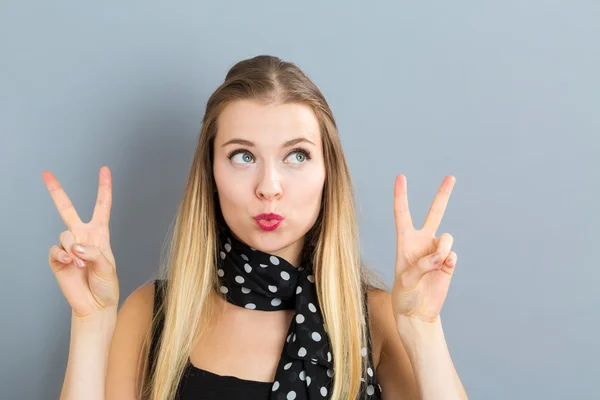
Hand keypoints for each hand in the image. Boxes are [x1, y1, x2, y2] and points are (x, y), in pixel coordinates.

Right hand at [43, 166, 118, 317]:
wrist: (95, 305)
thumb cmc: (106, 285)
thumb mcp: (108, 267)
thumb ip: (93, 253)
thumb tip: (75, 247)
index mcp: (100, 233)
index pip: (102, 206)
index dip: (103, 187)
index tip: (104, 170)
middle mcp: (82, 236)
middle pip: (67, 209)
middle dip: (56, 191)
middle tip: (46, 174)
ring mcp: (68, 247)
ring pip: (64, 235)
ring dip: (74, 250)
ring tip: (82, 266)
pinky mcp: (57, 259)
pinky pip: (55, 250)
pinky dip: (63, 257)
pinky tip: (70, 265)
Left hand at [391, 175, 457, 323]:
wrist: (418, 312)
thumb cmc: (404, 295)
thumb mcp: (406, 280)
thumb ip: (422, 265)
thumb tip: (442, 256)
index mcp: (405, 241)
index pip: (402, 213)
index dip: (401, 195)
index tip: (401, 177)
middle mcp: (422, 241)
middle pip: (435, 213)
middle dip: (443, 194)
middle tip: (451, 176)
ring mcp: (437, 250)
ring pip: (446, 238)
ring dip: (441, 250)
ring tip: (435, 265)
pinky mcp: (448, 262)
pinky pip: (452, 254)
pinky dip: (448, 262)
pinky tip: (442, 271)